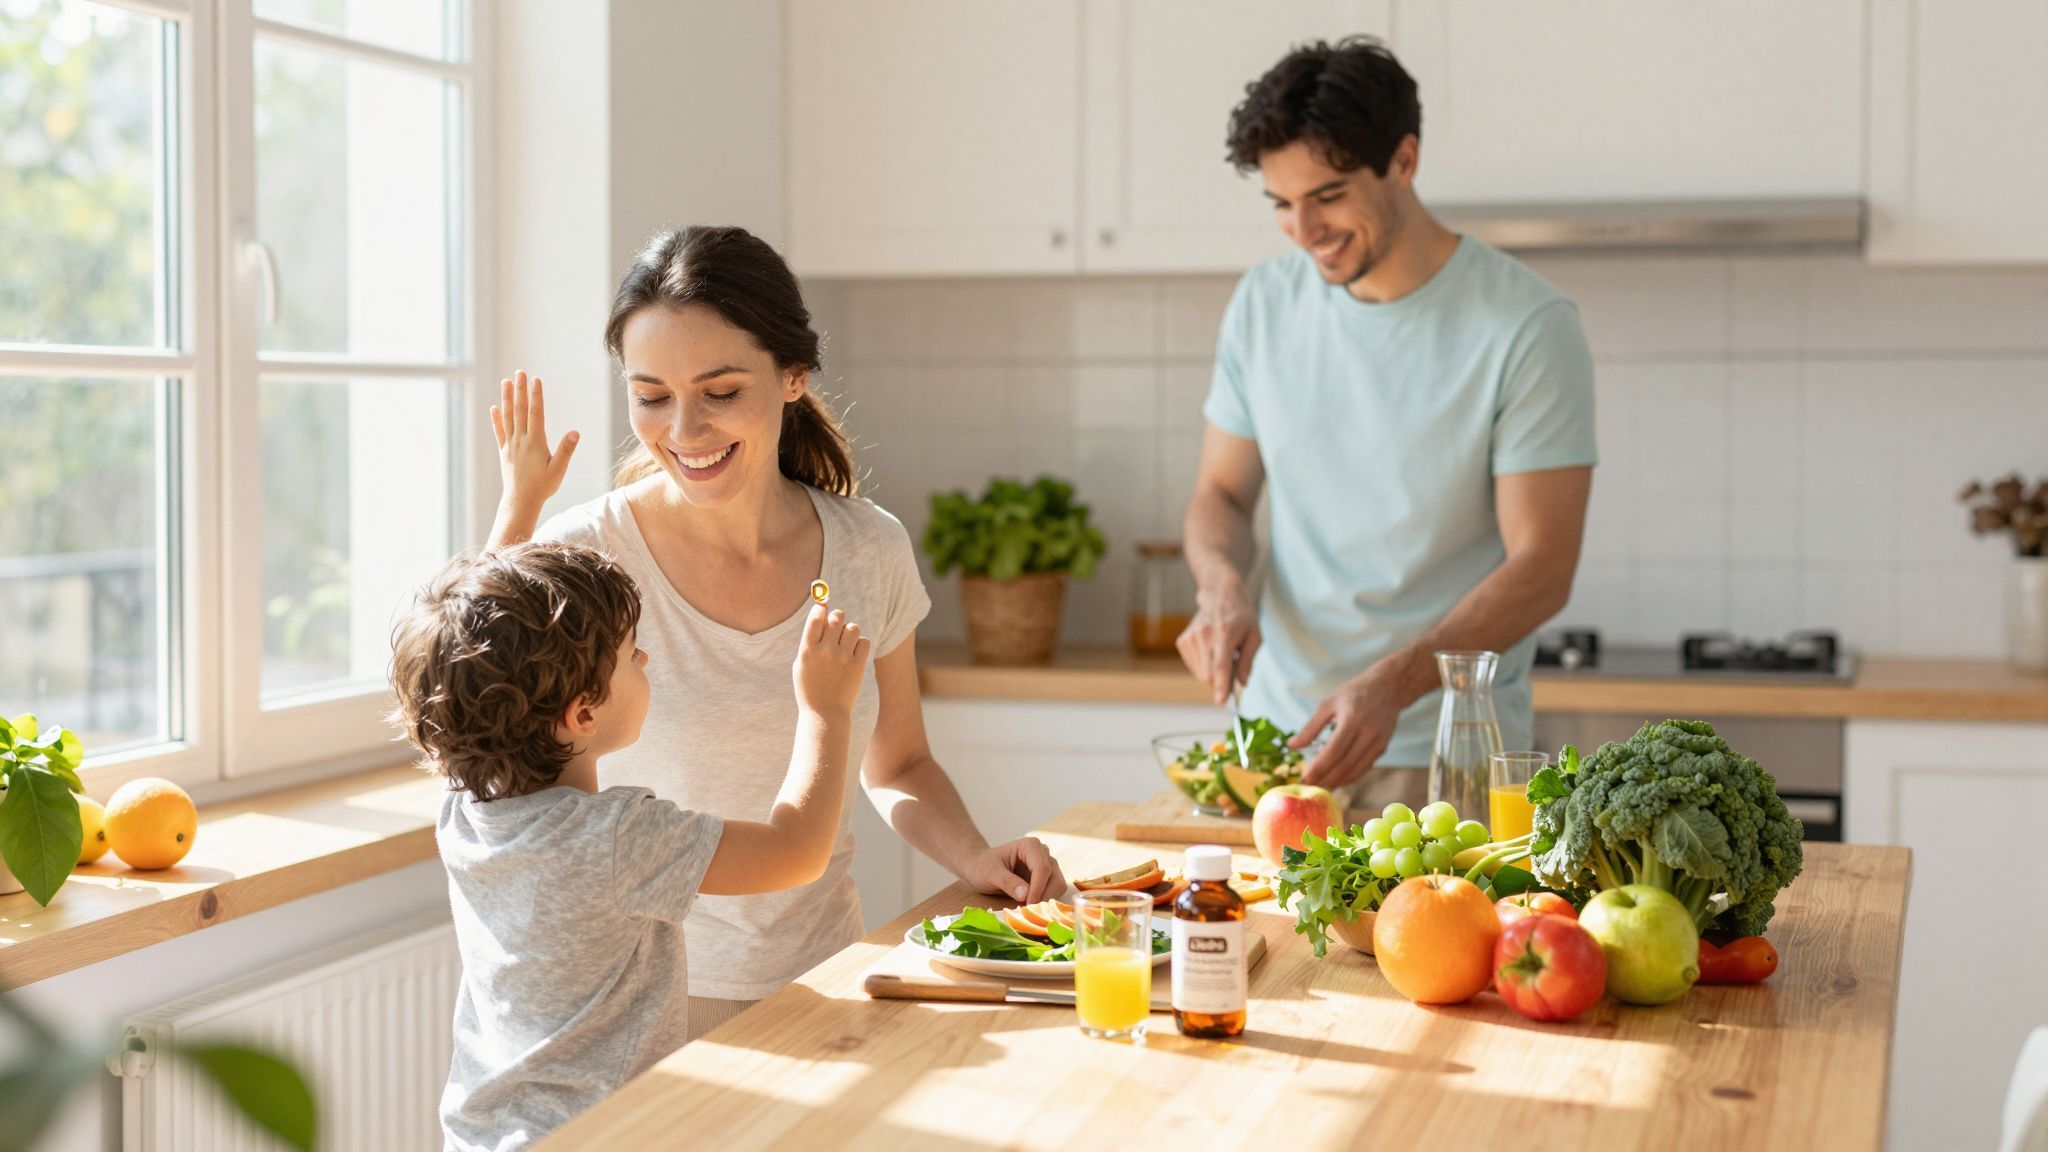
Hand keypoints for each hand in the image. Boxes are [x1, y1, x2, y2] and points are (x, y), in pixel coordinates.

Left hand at [490, 370, 578, 523]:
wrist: (521, 501)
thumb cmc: (542, 487)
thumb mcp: (559, 470)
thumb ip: (566, 450)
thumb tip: (575, 432)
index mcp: (535, 442)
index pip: (535, 413)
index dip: (536, 395)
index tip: (535, 379)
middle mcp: (520, 440)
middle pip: (519, 410)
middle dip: (519, 390)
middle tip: (519, 372)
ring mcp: (510, 445)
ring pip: (507, 417)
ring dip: (506, 398)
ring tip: (505, 382)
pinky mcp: (504, 452)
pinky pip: (499, 431)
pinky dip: (496, 418)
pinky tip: (493, 408)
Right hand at [793, 604, 869, 717]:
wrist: (824, 713)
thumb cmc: (810, 687)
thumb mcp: (801, 664)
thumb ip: (809, 639)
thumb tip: (820, 611)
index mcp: (807, 650)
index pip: (815, 618)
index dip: (820, 608)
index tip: (823, 608)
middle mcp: (825, 652)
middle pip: (836, 617)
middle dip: (837, 617)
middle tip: (837, 626)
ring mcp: (842, 659)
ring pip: (853, 628)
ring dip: (850, 631)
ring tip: (846, 642)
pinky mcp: (857, 666)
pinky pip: (864, 642)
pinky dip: (860, 644)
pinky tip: (854, 653)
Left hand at [959, 837, 1066, 904]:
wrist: (979, 867)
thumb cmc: (982, 867)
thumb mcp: (990, 874)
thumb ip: (1007, 882)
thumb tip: (1025, 895)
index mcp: (1030, 846)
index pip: (1042, 868)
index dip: (1037, 889)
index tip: (1028, 905)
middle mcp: (1042, 853)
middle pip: (1054, 878)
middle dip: (1043, 896)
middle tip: (1028, 911)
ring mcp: (1046, 865)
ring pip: (1058, 885)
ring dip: (1045, 900)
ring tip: (1026, 908)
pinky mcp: (1046, 878)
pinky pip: (1053, 891)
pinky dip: (1045, 901)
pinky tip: (1029, 906)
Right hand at [1176, 583, 1259, 704]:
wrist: (1220, 595)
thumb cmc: (1241, 616)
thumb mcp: (1255, 635)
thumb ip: (1249, 661)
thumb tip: (1243, 683)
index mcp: (1224, 633)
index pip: (1221, 665)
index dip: (1221, 686)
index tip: (1222, 703)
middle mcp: (1204, 635)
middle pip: (1209, 674)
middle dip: (1221, 682)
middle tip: (1233, 671)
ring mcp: (1191, 637)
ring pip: (1200, 673)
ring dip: (1213, 673)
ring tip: (1222, 654)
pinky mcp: (1183, 641)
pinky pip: (1194, 667)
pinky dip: (1204, 667)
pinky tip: (1211, 652)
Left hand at [1292, 668, 1403, 789]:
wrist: (1388, 688)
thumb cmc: (1354, 693)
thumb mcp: (1328, 703)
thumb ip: (1310, 727)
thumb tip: (1292, 746)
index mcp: (1352, 719)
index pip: (1334, 751)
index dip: (1319, 768)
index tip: (1305, 779)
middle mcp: (1368, 733)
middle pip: (1345, 765)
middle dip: (1326, 779)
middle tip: (1310, 787)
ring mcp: (1378, 742)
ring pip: (1356, 770)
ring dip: (1337, 782)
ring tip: (1320, 786)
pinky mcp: (1383, 748)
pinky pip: (1364, 768)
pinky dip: (1350, 777)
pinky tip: (1336, 780)